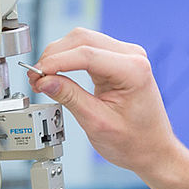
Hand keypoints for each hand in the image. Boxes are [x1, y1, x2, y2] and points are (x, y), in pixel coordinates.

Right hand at [27, 28, 182, 178]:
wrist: (153, 149)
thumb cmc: (135, 142)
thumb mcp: (97, 123)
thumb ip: (70, 97)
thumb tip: (44, 80)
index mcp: (133, 70)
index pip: (86, 54)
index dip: (56, 62)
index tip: (36, 75)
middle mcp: (132, 56)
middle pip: (82, 39)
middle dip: (54, 56)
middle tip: (35, 78)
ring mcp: (126, 55)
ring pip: (82, 40)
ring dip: (59, 55)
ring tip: (43, 78)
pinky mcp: (118, 60)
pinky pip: (88, 49)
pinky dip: (68, 58)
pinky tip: (56, 73)